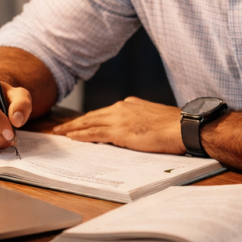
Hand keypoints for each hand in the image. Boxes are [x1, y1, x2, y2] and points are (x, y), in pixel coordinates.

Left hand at [53, 97, 185, 154]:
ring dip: (72, 127)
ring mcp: (119, 119)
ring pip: (89, 122)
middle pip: (92, 115)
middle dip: (75, 121)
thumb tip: (133, 129)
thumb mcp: (153, 118)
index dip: (89, 118)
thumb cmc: (174, 126)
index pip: (104, 112)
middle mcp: (121, 108)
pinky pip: (94, 133)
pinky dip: (81, 135)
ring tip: (59, 132)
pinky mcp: (119, 132)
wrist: (182, 127)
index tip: (79, 122)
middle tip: (60, 127)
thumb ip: (139, 120)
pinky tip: (71, 137)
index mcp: (129, 104)